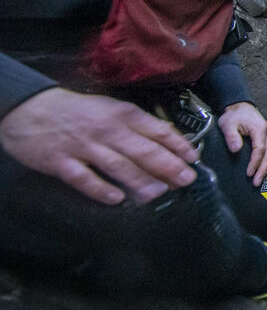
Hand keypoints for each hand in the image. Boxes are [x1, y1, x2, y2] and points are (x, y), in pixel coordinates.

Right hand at [0, 88, 197, 204]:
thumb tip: (166, 141)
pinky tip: (116, 199)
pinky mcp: (62, 162)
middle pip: (143, 150)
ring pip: (118, 166)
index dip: (177, 145)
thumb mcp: (111, 109)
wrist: (31, 109)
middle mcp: (107, 130)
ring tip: (160, 193)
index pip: (157, 130)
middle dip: (168, 166)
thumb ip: (137, 125)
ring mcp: (84, 147)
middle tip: (186, 180)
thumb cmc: (77, 111)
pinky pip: (84, 178)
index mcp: (122, 115)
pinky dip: (100, 189)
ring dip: (141, 180)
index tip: (193, 159)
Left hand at [218, 102, 266, 187]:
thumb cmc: (234, 116)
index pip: (259, 149)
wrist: (240, 107)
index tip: (249, 173)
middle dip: (264, 169)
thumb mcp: (228, 124)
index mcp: (259, 129)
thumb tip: (236, 149)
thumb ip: (232, 137)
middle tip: (257, 182)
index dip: (255, 163)